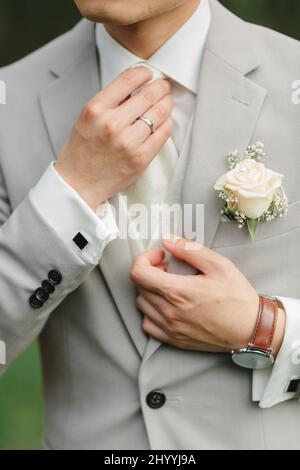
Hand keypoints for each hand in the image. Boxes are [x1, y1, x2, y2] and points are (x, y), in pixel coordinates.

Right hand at [55, 66, 172, 210]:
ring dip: (167, 104)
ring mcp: (128, 143)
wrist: (79, 183)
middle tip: (163, 86)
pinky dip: (167, 124)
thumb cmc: (82, 150)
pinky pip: (163, 134)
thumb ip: (110, 101)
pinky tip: (164, 121)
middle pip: (148, 95)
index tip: (148, 74)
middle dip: (160, 87)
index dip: (143, 73)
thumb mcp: (87, 118)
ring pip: (159, 113)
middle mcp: (112, 124)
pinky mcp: (141, 158)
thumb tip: (137, 85)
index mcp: (95, 110)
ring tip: (166, 102)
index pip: (127, 80)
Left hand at [131, 238, 285, 354]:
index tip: (160, 256)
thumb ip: (189, 249)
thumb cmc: (237, 298)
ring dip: (150, 290)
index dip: (145, 258)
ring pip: (142, 305)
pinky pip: (148, 324)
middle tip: (168, 268)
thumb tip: (167, 240)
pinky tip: (166, 305)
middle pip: (139, 287)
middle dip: (150, 271)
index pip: (138, 273)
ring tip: (168, 285)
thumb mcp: (218, 265)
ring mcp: (170, 328)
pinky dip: (151, 312)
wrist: (251, 329)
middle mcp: (169, 312)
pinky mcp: (174, 340)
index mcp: (178, 292)